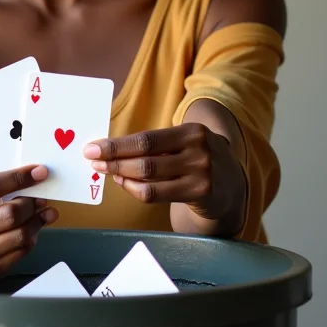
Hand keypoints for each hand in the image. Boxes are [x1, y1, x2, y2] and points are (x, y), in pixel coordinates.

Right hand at [0, 165, 58, 276]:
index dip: (19, 178)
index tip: (40, 172)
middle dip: (31, 203)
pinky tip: (32, 228)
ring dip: (37, 221)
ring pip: (20, 235)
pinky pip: (22, 251)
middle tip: (41, 198)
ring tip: (44, 212)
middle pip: (9, 214)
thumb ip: (1, 183)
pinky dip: (32, 237)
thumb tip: (38, 175)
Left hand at [83, 124, 246, 230]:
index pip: (146, 139)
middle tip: (93, 161)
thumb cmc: (196, 159)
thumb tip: (112, 148)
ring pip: (148, 177)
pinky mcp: (200, 194)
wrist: (232, 185)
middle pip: (145, 158)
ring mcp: (201, 174)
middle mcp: (199, 150)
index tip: (94, 148)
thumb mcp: (185, 143)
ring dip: (121, 175)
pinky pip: (156, 194)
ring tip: (107, 172)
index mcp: (192, 131)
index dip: (117, 145)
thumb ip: (156, 145)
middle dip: (114, 160)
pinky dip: (135, 189)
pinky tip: (125, 184)